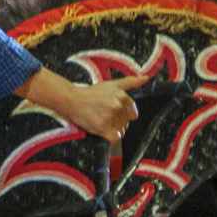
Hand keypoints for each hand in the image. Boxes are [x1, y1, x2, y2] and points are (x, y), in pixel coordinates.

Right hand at [17, 68, 150, 142]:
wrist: (70, 100)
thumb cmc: (90, 93)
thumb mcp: (111, 85)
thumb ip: (130, 82)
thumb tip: (146, 77)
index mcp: (122, 96)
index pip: (132, 114)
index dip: (122, 114)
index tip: (111, 111)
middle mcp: (118, 106)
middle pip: (126, 123)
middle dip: (116, 121)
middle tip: (103, 115)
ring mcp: (110, 117)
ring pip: (120, 131)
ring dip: (111, 129)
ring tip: (100, 120)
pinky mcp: (102, 128)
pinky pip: (114, 138)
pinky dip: (109, 136)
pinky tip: (101, 129)